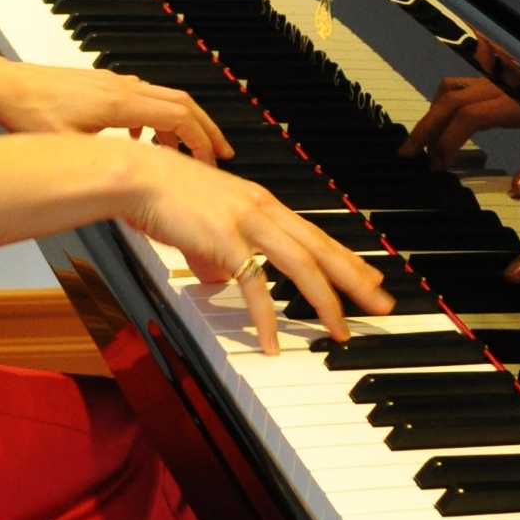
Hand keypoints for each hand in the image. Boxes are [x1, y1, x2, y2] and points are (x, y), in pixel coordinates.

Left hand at [0, 58, 233, 164]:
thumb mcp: (66, 146)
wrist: (2, 86)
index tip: (214, 161)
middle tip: (219, 155)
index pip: (179, 116)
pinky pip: (142, 97)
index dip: (202, 140)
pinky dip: (153, 117)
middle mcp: (121, 87)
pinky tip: (138, 138)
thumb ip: (100, 163)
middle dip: (204, 130)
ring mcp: (111, 82)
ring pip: (163, 97)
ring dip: (179, 123)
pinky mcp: (100, 84)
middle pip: (181, 102)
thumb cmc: (26, 112)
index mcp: (119, 102)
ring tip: (183, 153)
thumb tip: (126, 188)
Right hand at [117, 144, 393, 353]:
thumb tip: (220, 278)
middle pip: (321, 248)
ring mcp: (246, 223)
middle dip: (356, 279)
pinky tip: (272, 343)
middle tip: (382, 304)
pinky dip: (267, 318)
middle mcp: (261, 209)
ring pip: (301, 266)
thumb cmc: (161, 192)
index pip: (313, 233)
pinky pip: (254, 286)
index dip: (344, 258)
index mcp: (260, 202)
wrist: (137, 175)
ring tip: (340, 331)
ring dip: (326, 302)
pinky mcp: (224, 240)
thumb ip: (215, 250)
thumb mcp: (200, 221)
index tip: (368, 278)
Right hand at [398, 72, 519, 169]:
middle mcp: (498, 88)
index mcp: (514, 105)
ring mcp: (492, 81)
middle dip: (425, 129)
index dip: (448, 141)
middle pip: (448, 102)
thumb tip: (517, 190)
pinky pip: (455, 85)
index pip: (467, 118)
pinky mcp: (490, 80)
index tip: (439, 166)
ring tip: (422, 143)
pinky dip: (440, 103)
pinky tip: (441, 123)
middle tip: (408, 154)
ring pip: (448, 90)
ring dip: (431, 116)